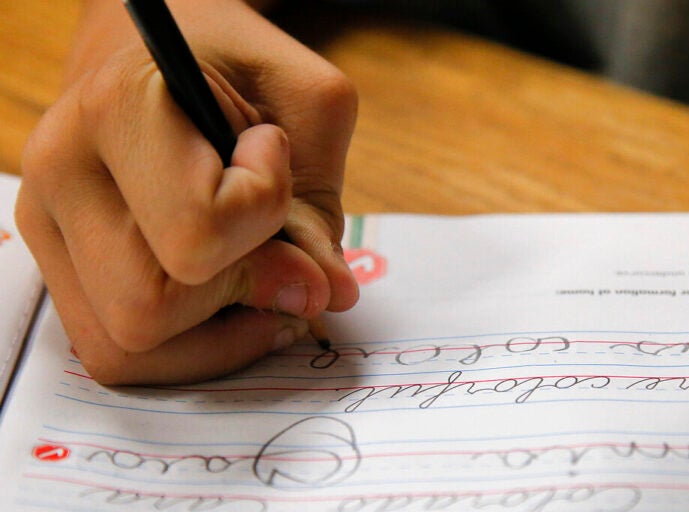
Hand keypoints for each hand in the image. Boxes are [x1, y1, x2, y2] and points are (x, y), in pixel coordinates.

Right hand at [14, 0, 358, 384]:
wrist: (162, 55)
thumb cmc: (241, 68)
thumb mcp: (308, 106)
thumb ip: (319, 208)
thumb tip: (323, 300)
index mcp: (118, 110)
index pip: (198, 230)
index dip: (265, 213)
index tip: (268, 153)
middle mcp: (61, 174)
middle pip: (149, 307)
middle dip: (238, 290)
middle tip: (279, 249)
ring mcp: (47, 227)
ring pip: (126, 345)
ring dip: (215, 332)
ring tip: (260, 283)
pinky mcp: (57, 267)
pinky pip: (118, 354)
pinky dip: (189, 348)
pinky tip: (231, 306)